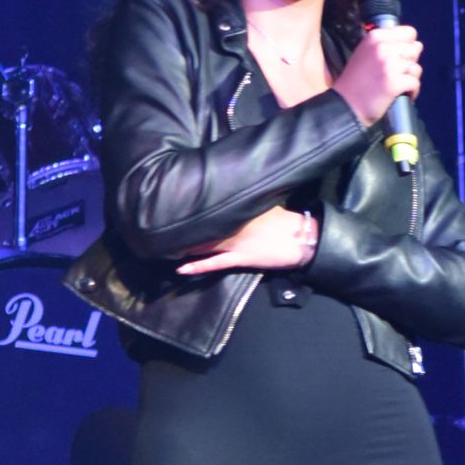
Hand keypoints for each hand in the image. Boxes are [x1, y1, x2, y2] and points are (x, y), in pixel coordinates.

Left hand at [177, 206, 318, 275]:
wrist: (302, 238)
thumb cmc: (287, 220)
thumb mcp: (264, 204)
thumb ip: (245, 202)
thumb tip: (232, 196)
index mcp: (239, 208)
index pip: (209, 207)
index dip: (191, 210)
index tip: (175, 208)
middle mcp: (232, 224)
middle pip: (202, 225)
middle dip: (184, 227)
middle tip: (163, 229)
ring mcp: (234, 242)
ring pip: (204, 243)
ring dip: (185, 246)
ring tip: (165, 248)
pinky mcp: (239, 258)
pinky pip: (213, 262)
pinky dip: (197, 265)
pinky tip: (182, 268)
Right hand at [334, 25, 421, 127]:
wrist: (345, 105)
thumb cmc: (355, 82)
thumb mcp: (366, 53)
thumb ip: (387, 45)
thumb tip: (417, 45)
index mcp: (375, 36)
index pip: (409, 32)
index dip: (408, 46)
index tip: (400, 57)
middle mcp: (382, 47)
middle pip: (415, 49)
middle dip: (410, 63)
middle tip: (397, 74)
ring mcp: (389, 64)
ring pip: (416, 67)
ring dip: (411, 78)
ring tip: (399, 86)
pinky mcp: (394, 82)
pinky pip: (415, 83)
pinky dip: (412, 92)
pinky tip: (403, 95)